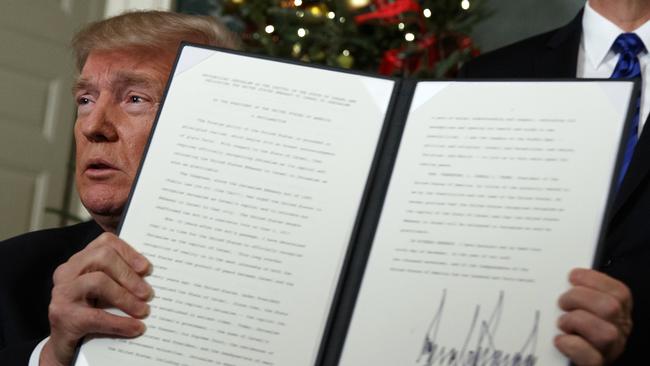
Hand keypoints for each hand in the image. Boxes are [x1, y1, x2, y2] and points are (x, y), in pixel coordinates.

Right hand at [40, 233, 152, 365]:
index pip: (105, 243)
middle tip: (148, 293)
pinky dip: (120, 323)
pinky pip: (97, 316)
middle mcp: (67, 272)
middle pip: (102, 257)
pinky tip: (135, 328)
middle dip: (129, 274)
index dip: (129, 252)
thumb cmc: (89, 314)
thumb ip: (119, 280)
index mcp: (79, 261)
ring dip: (126, 297)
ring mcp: (62, 293)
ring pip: (99, 282)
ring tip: (144, 310)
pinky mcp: (63, 316)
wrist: (64, 347)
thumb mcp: (103, 293)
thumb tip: (152, 278)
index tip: (147, 268)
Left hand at [555, 268, 632, 365]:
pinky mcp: (595, 364)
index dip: (595, 280)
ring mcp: (609, 350)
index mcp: (617, 313)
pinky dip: (572, 345)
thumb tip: (562, 277)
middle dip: (580, 298)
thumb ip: (578, 293)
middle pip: (611, 308)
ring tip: (562, 323)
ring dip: (576, 322)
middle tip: (562, 303)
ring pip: (605, 333)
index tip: (573, 276)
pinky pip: (591, 357)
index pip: (619, 292)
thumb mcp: (579, 307)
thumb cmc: (570, 329)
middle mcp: (618, 331)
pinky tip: (560, 340)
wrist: (562, 358)